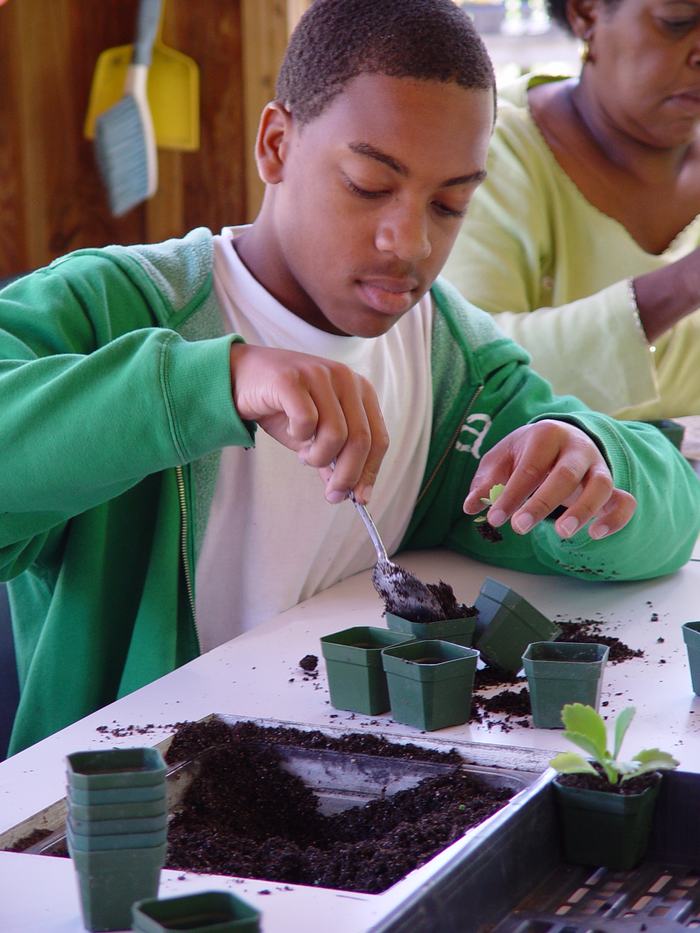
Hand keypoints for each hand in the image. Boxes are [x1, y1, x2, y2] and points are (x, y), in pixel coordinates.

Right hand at [230, 344, 388, 503]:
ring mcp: (318, 375)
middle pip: (361, 439)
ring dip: (319, 457)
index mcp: (359, 390)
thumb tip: (351, 493)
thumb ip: (335, 458)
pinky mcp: (292, 379)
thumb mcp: (314, 436)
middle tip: (332, 494)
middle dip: (347, 475)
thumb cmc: (281, 406)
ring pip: (336, 434)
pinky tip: (291, 431)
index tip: (360, 498)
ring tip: (305, 454)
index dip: (370, 472)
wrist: (239, 378)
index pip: (378, 437)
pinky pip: (306, 422)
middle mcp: (344, 378)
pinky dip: (299, 437)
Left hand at [463, 420, 635, 539]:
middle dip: (542, 502)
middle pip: (566, 474)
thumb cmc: (526, 453)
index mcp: (546, 435)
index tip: (495, 518)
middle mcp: (577, 447)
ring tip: (562, 534)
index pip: (530, 467)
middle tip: (519, 527)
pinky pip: (624, 501)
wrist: (561, 439)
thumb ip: (487, 481)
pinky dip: (615, 518)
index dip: (512, 494)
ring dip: (583, 510)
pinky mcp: (613, 486)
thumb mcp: (501, 459)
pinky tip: (596, 534)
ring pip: (601, 485)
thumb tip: (470, 505)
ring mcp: (598, 466)